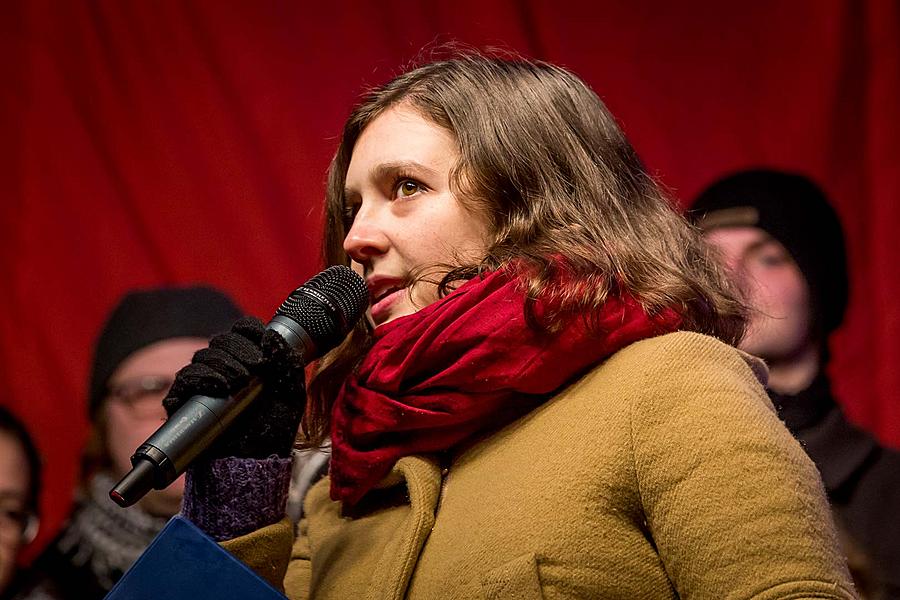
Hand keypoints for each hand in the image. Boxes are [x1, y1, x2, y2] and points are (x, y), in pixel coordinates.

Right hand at [162, 317, 305, 459]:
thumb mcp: (291, 395)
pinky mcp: (187, 403)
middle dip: (238, 350)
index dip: (250, 331)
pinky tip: (218, 386)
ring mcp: (204, 384)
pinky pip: (184, 381)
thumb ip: (288, 363)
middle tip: (255, 370)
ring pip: (203, 357)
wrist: (254, 464)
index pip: (243, 330)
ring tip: (239, 382)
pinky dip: (199, 378)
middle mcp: (225, 368)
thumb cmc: (273, 430)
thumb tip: (273, 335)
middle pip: (221, 340)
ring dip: (222, 363)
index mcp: (249, 360)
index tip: (263, 345)